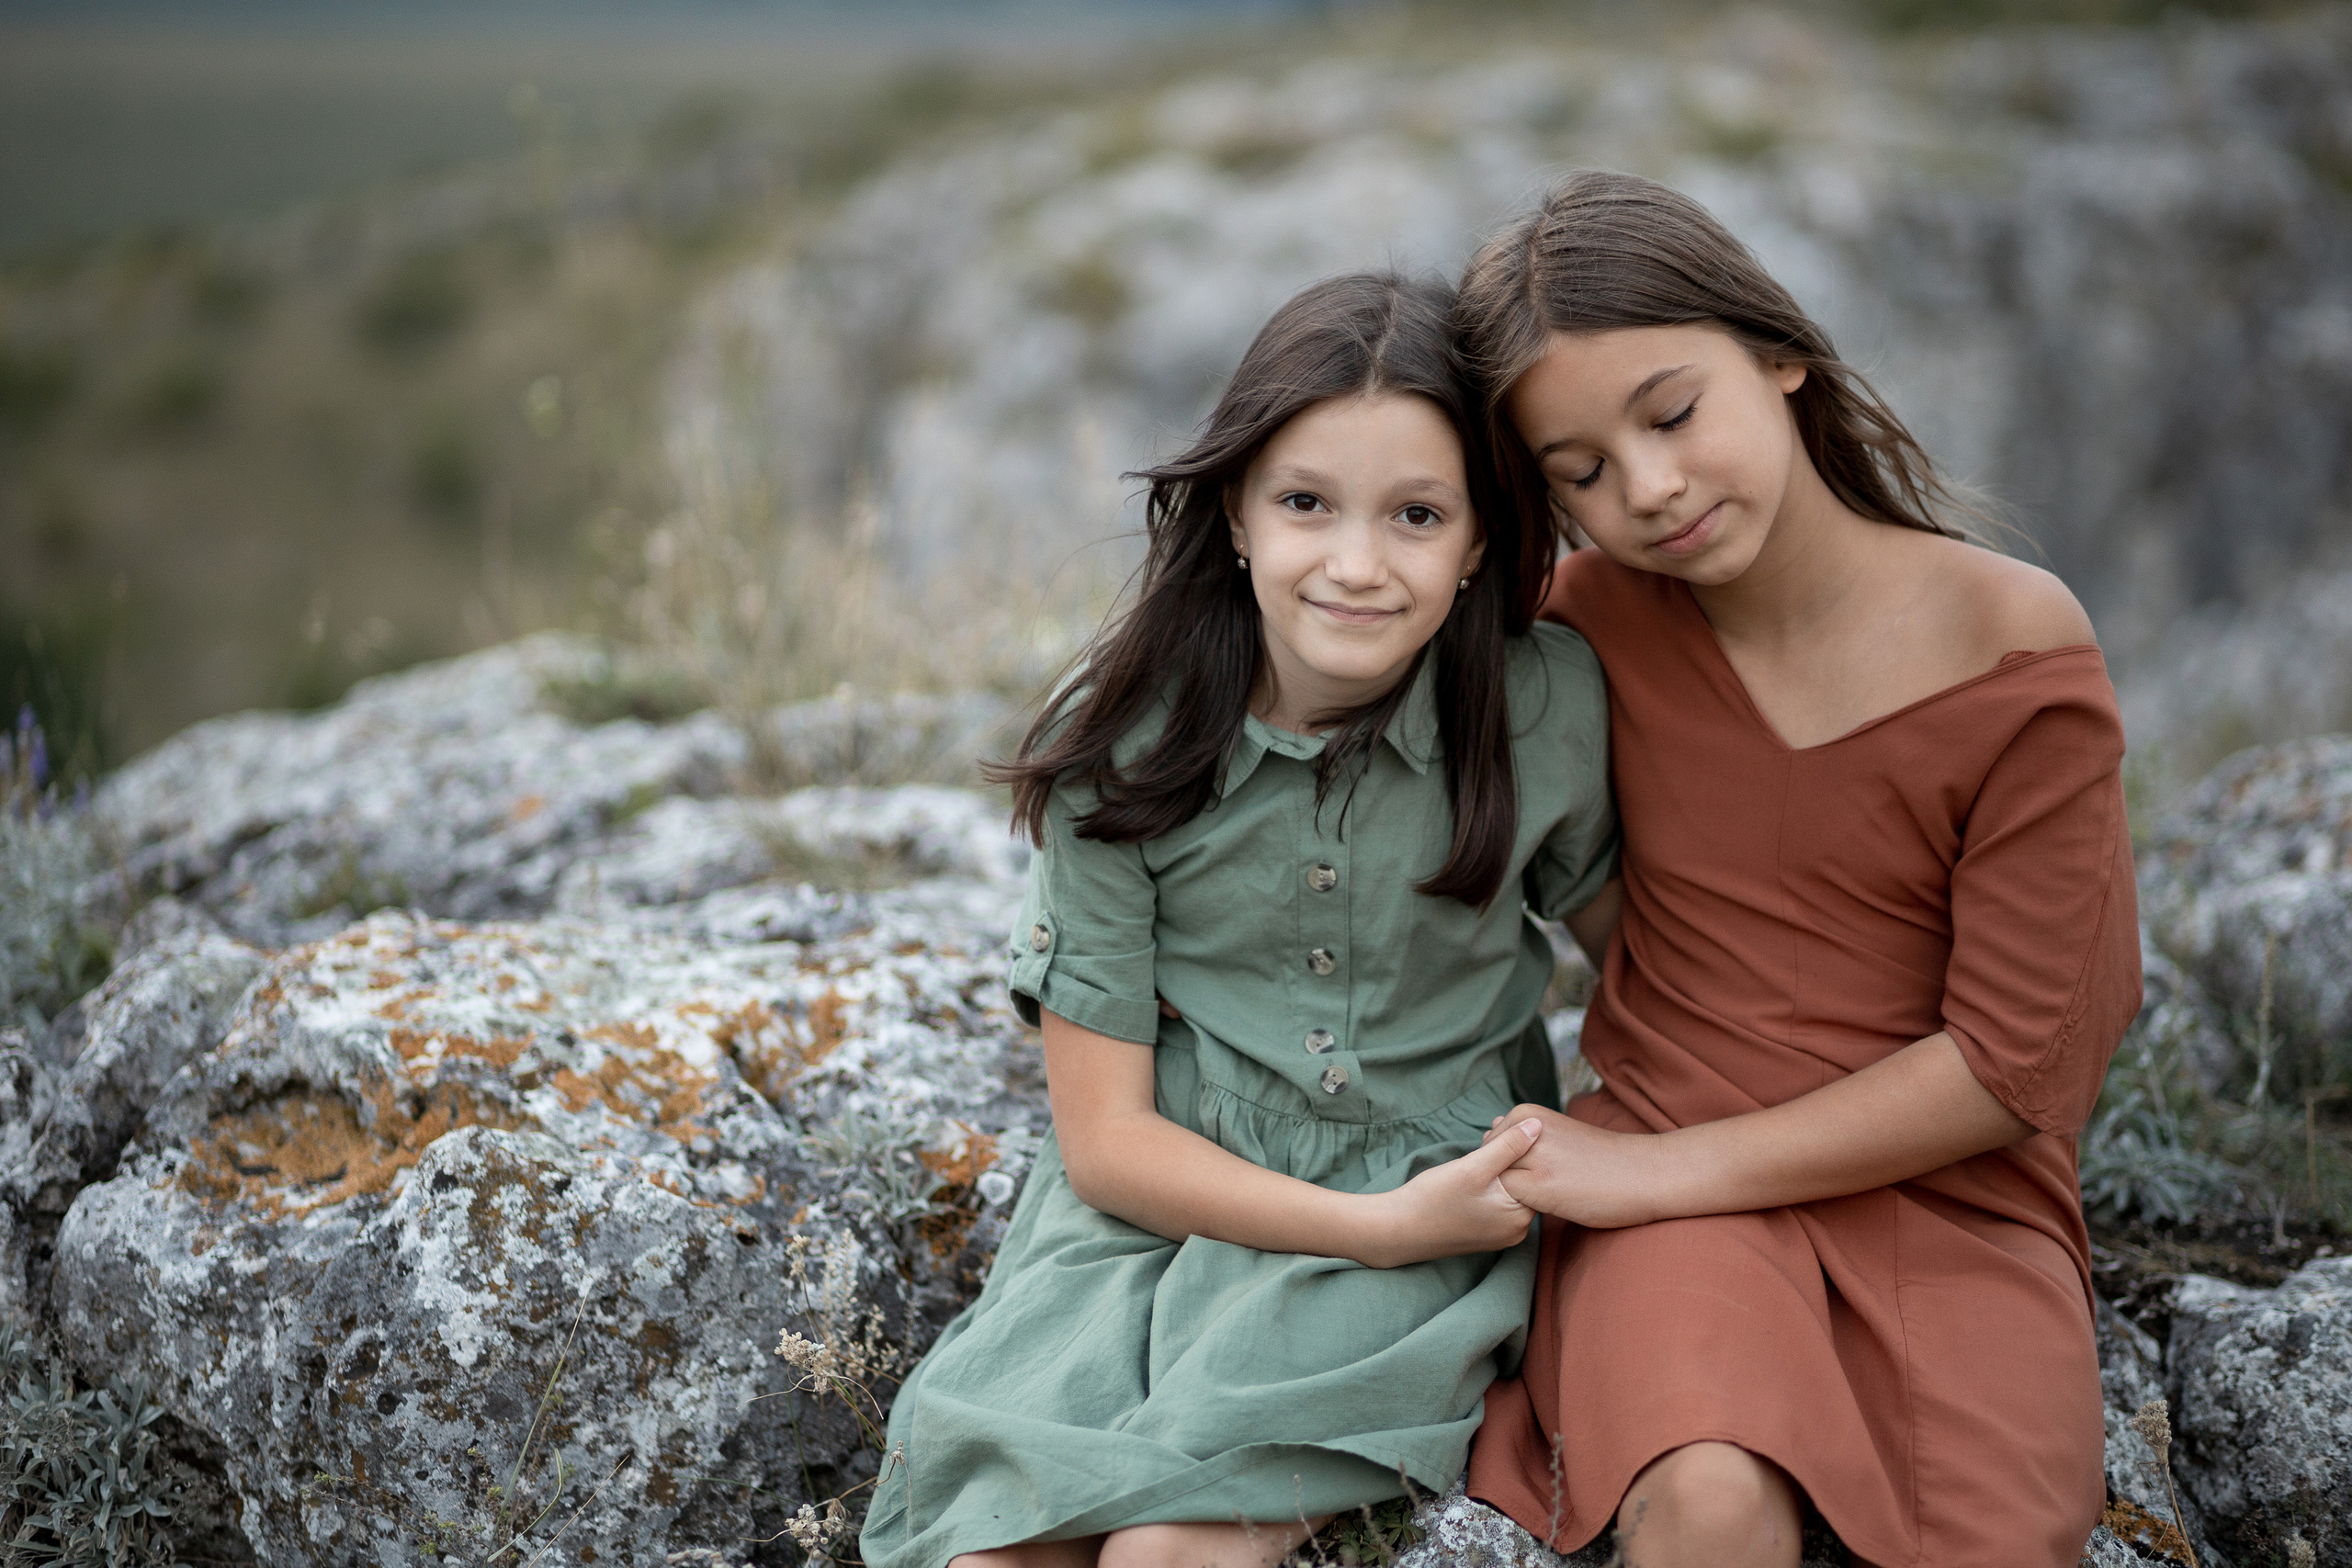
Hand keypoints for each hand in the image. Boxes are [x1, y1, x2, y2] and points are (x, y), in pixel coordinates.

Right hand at [1357, 1118, 1543, 1268]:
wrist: (1397, 1230)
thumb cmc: (1434, 1199)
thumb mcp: (1473, 1167)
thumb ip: (1508, 1146)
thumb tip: (1537, 1125)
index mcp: (1520, 1218)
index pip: (1535, 1174)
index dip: (1518, 1146)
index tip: (1497, 1130)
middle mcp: (1517, 1232)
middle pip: (1523, 1183)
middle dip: (1509, 1157)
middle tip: (1487, 1136)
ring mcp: (1501, 1235)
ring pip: (1509, 1191)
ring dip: (1498, 1169)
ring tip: (1480, 1151)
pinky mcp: (1486, 1234)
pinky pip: (1498, 1203)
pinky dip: (1490, 1185)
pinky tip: (1473, 1173)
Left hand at [1482, 1103, 1670, 1229]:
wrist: (1642, 1173)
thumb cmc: (1599, 1158)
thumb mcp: (1556, 1133)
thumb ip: (1524, 1135)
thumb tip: (1490, 1132)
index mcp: (1527, 1113)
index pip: (1490, 1146)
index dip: (1508, 1166)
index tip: (1541, 1171)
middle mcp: (1523, 1130)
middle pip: (1489, 1163)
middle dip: (1505, 1178)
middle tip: (1544, 1186)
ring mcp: (1529, 1157)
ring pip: (1497, 1180)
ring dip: (1514, 1192)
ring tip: (1549, 1193)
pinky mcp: (1538, 1186)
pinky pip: (1511, 1199)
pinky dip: (1523, 1206)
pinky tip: (1552, 1204)